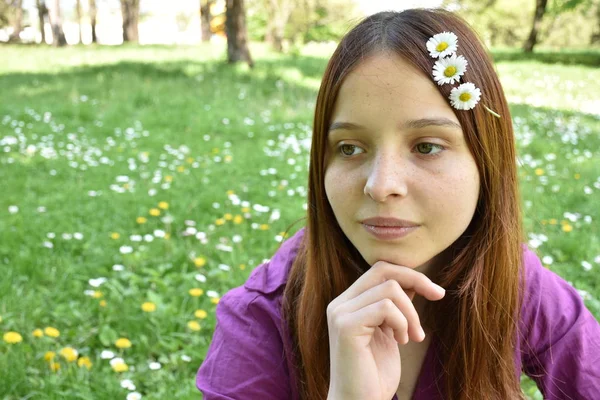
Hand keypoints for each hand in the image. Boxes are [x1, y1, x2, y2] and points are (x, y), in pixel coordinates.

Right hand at [326, 260, 445, 399]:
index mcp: (348, 303)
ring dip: (411, 313)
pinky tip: (402, 342)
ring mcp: (340, 313)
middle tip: (438, 296)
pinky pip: (385, 308)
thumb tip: (414, 281)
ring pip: (389, 289)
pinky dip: (402, 323)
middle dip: (416, 279)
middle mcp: (340, 304)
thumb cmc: (375, 374)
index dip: (409, 274)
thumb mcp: (389, 332)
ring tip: (412, 337)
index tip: (436, 291)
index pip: (379, 270)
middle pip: (382, 270)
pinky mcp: (346, 326)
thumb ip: (395, 307)